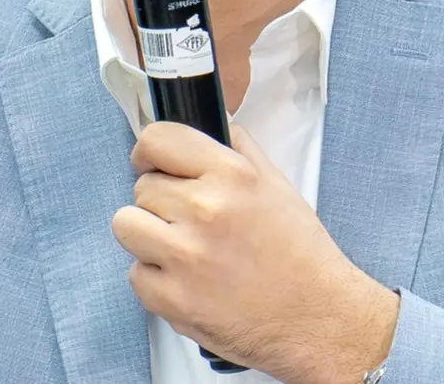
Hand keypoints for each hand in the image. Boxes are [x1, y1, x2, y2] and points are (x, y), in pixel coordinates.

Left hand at [111, 121, 398, 383]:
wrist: (317, 318)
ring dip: (148, 237)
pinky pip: (135, 274)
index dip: (148, 152)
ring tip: (182, 250)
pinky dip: (156, 281)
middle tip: (190, 222)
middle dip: (160, 203)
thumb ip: (239, 150)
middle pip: (142, 187)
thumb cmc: (300, 254)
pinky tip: (188, 283)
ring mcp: (185, 256)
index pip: (157, 139)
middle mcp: (205, 209)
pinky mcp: (172, 299)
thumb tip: (212, 125)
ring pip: (126, 226)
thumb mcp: (276, 185)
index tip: (149, 163)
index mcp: (231, 174)